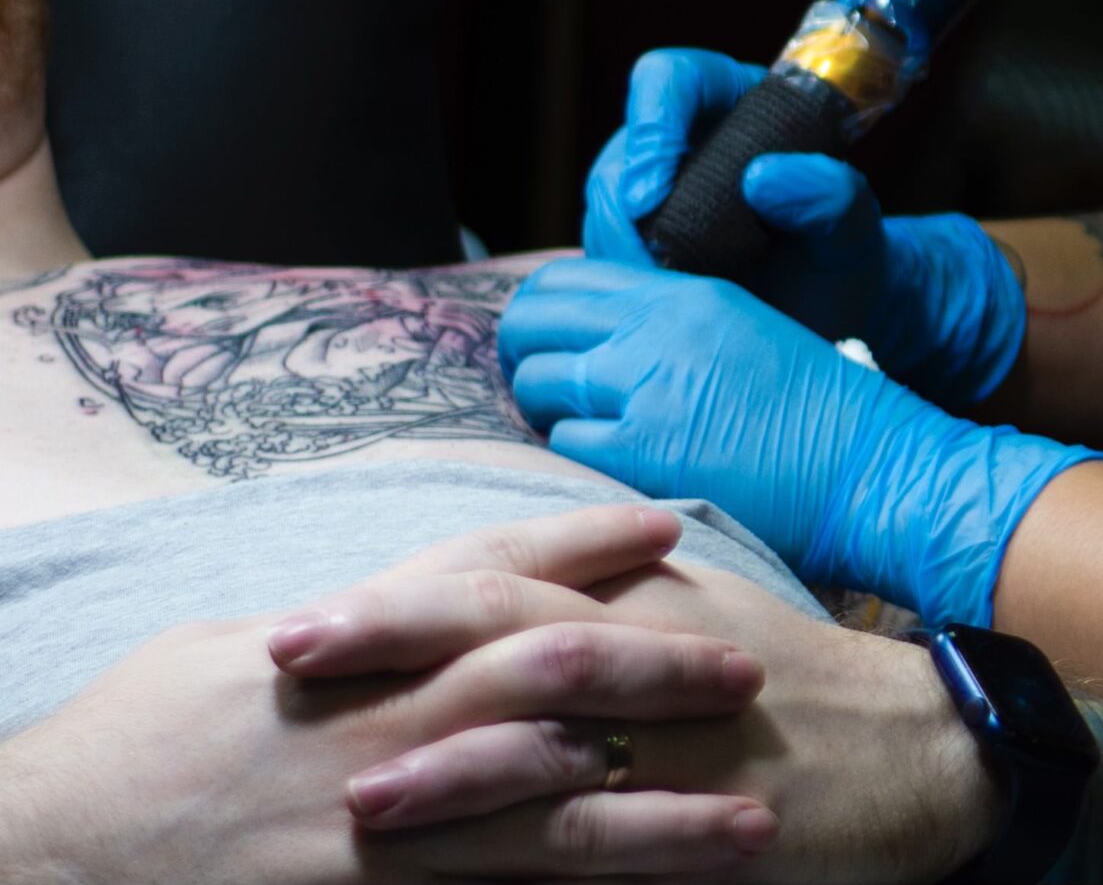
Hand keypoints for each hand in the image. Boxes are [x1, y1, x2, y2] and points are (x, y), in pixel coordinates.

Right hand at [0, 504, 775, 882]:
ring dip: (660, 820)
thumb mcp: (231, 650)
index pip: (491, 571)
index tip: (670, 527)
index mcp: (351, 644)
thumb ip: (344, 626)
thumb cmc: (130, 749)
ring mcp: (381, 824)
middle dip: (661, 673)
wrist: (41, 858)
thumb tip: (412, 597)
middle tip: (752, 670)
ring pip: (550, 814)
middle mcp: (381, 722)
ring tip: (754, 825)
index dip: (584, 545)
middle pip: (553, 678)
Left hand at [275, 529, 1007, 884]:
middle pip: (508, 628)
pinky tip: (484, 872)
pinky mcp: (712, 815)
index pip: (501, 579)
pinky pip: (618, 831)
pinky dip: (547, 845)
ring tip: (354, 788)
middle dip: (396, 640)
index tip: (302, 613)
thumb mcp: (695, 616)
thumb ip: (598, 609)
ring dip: (452, 754)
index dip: (399, 593)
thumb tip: (488, 613)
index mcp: (641, 595)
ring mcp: (685, 732)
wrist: (917, 742)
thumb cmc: (798, 680)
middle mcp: (653, 648)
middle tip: (286, 656)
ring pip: (554, 731)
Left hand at [501, 258, 1102, 627]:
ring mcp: (646, 389)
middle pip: (534, 323)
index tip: (550, 342)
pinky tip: (614, 466)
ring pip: (539, 386)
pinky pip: (565, 445)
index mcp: (688, 292)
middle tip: (550, 388)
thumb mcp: (745, 330)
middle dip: (527, 356)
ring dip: (549, 410)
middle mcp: (658, 329)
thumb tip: (598, 340)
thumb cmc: (819, 408)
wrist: (870, 465)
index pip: (568, 280)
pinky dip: (576, 457)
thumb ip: (671, 324)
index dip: (543, 313)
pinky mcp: (642, 453)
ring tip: (588, 430)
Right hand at [587, 47, 1025, 405]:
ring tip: (670, 297)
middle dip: (625, 217)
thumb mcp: (856, 226)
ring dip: (622, 257)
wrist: (832, 312)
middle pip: (622, 155)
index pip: (671, 78)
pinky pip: (603, 257)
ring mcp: (654, 193)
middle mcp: (686, 141)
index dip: (650, 127)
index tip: (650, 197)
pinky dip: (622, 287)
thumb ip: (831, 194)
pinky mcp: (637, 245)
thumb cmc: (845, 256)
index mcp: (738, 103)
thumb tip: (761, 177)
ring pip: (604, 212)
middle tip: (655, 272)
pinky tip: (657, 315)